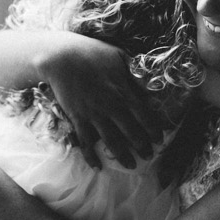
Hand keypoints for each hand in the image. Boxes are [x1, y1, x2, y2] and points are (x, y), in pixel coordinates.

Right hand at [39, 39, 160, 169]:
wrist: (60, 56)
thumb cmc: (91, 52)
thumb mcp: (119, 56)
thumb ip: (134, 71)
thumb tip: (149, 83)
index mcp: (123, 90)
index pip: (144, 114)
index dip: (153, 129)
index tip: (159, 139)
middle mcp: (111, 105)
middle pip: (131, 131)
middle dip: (142, 146)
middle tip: (149, 156)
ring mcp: (94, 113)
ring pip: (112, 140)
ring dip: (123, 156)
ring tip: (131, 166)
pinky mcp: (77, 118)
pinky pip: (85, 142)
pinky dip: (91, 156)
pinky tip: (97, 167)